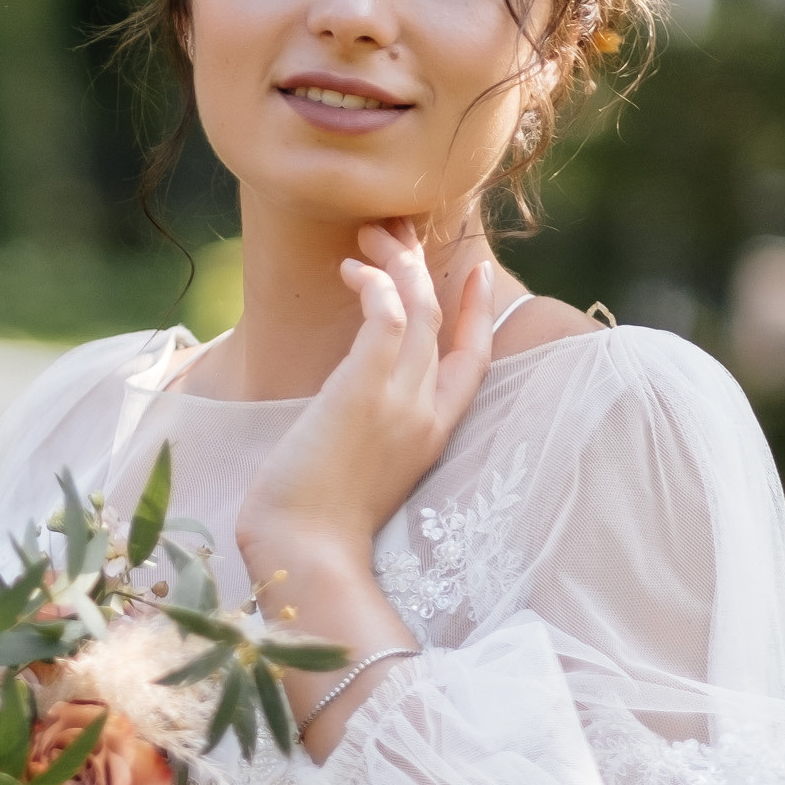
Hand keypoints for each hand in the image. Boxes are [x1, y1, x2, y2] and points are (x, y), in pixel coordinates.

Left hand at [236, 228, 497, 593]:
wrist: (306, 554)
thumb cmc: (315, 524)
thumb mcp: (356, 469)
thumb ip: (365, 428)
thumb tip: (339, 404)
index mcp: (433, 434)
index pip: (474, 361)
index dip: (478, 313)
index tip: (475, 272)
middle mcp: (426, 412)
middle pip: (442, 319)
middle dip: (424, 264)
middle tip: (394, 230)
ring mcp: (401, 399)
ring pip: (419, 306)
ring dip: (397, 261)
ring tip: (366, 236)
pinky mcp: (366, 388)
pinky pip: (388, 314)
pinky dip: (376, 283)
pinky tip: (352, 270)